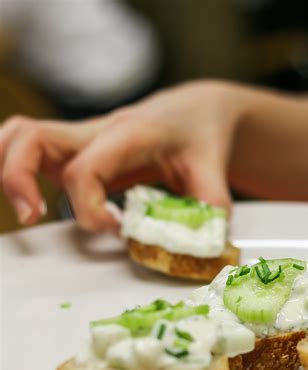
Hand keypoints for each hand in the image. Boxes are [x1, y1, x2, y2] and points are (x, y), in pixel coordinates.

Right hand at [0, 81, 241, 231]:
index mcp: (130, 134)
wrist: (196, 111)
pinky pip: (33, 147)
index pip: (84, 169)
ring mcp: (85, 136)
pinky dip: (18, 168)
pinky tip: (30, 197)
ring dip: (9, 170)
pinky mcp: (81, 147)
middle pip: (32, 139)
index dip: (89, 208)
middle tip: (34, 217)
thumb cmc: (201, 135)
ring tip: (26, 210)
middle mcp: (99, 130)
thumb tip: (203, 247)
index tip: (117, 229)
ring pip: (22, 136)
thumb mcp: (214, 172)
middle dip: (18, 180)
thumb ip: (210, 208)